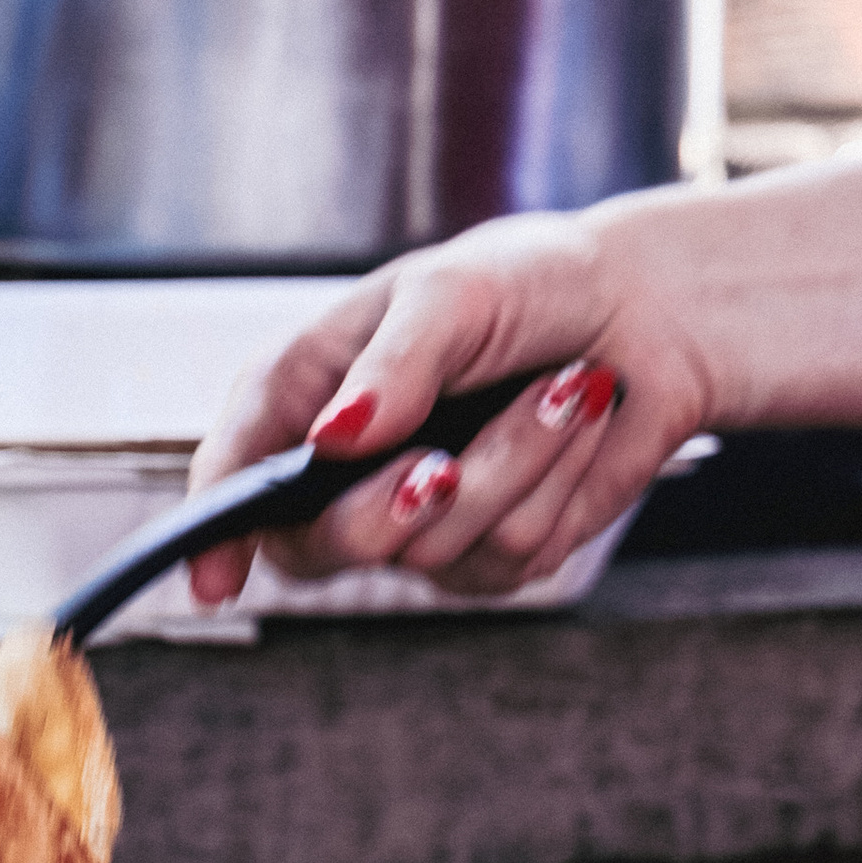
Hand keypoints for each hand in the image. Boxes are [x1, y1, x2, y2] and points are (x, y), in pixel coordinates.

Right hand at [183, 205, 708, 605]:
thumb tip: (334, 439)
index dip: (214, 532)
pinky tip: (579, 418)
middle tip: (440, 467)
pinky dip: (559, 480)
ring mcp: (421, 518)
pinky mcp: (495, 551)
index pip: (235, 473)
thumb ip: (391, 367)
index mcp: (307, 392)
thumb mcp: (450, 293)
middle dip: (385, 511)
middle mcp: (349, 466)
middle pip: (319, 546)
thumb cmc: (529, 281)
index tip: (214, 580)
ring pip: (436, 547)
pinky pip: (514, 551)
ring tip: (560, 384)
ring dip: (514, 462)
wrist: (647, 312)